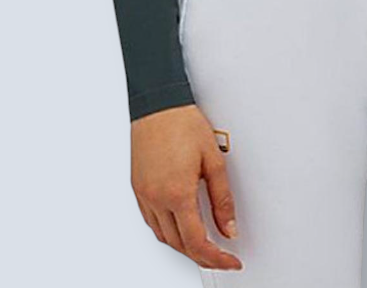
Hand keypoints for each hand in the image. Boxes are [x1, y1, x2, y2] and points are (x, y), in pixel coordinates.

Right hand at [130, 104, 242, 271]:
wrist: (158, 104)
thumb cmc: (183, 123)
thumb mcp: (214, 160)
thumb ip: (222, 198)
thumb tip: (228, 226)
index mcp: (177, 193)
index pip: (197, 242)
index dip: (215, 258)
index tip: (229, 261)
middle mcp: (156, 198)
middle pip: (180, 244)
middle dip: (201, 255)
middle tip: (221, 255)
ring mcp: (144, 195)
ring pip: (163, 236)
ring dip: (184, 245)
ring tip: (203, 242)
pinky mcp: (137, 188)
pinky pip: (151, 221)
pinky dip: (168, 230)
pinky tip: (180, 224)